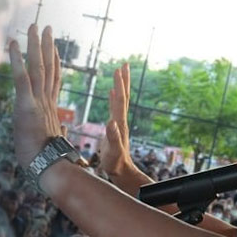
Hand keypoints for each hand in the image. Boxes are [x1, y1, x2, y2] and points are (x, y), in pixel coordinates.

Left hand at [9, 25, 64, 175]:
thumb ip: (55, 134)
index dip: (55, 62)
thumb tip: (61, 136)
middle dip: (47, 45)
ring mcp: (37, 101)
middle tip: (47, 27)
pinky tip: (14, 43)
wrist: (48, 167)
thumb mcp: (50, 143)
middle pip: (48, 67)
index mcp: (51, 109)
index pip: (54, 80)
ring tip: (34, 26)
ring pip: (37, 66)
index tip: (55, 48)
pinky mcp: (26, 105)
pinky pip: (21, 77)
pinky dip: (17, 59)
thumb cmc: (48, 160)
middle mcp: (46, 101)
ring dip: (34, 45)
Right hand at [100, 64, 135, 179]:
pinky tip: (112, 92)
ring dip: (120, 86)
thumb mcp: (113, 152)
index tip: (118, 70)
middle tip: (124, 64)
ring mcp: (119, 123)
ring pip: (120, 100)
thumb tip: (111, 122)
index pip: (120, 101)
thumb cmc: (115, 163)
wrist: (121, 171)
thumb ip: (112, 138)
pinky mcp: (115, 127)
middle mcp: (121, 120)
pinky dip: (114, 98)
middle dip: (123, 80)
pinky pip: (115, 108)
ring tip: (119, 72)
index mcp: (119, 124)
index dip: (119, 86)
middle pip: (123, 96)